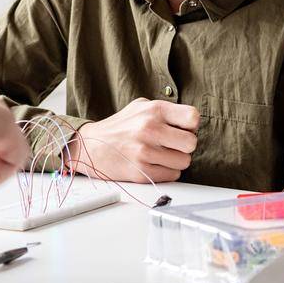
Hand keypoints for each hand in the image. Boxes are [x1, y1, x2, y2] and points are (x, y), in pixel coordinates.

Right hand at [71, 97, 198, 183]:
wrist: (90, 146)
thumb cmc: (118, 126)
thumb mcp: (140, 107)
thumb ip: (165, 111)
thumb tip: (189, 122)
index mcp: (153, 110)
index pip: (193, 118)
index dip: (191, 126)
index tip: (182, 130)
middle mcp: (150, 129)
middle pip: (192, 143)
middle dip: (185, 146)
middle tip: (173, 146)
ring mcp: (145, 152)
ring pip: (184, 162)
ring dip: (176, 161)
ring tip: (161, 155)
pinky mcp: (141, 172)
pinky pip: (173, 175)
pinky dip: (167, 172)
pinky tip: (155, 164)